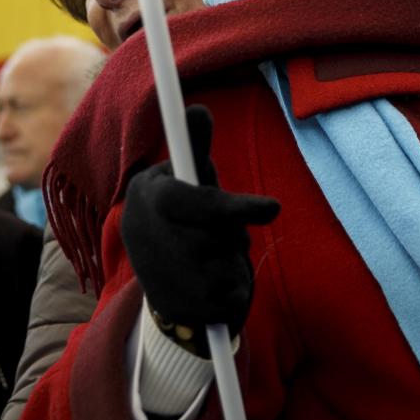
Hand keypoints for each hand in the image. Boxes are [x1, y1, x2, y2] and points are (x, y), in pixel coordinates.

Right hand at [121, 107, 279, 334]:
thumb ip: (195, 148)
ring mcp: (161, 279)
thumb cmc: (181, 215)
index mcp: (146, 198)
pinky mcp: (179, 310)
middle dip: (232, 234)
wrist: (162, 280)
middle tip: (230, 233)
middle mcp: (146, 239)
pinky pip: (230, 295)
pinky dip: (234, 286)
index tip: (273, 209)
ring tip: (215, 257)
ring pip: (225, 266)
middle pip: (215, 237)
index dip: (235, 207)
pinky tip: (216, 283)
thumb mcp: (186, 179)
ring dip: (232, 259)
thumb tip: (198, 109)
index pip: (196, 204)